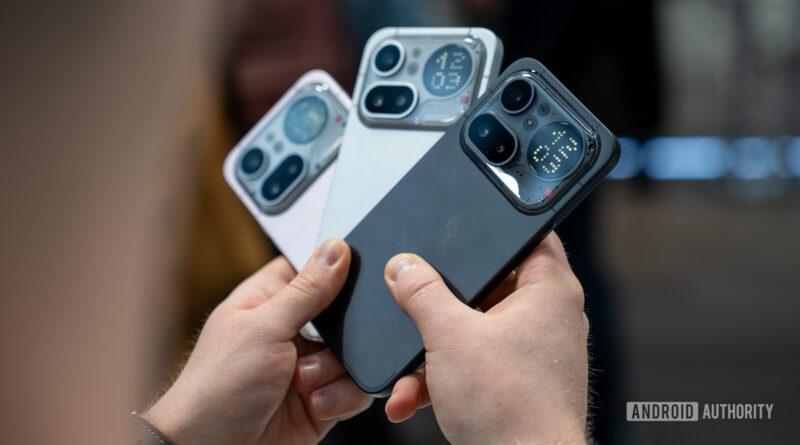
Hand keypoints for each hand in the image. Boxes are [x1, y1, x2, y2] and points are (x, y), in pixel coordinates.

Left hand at [143, 239, 371, 444]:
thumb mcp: (264, 327)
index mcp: (268, 300)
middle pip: (342, 314)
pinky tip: (314, 404)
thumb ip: (307, 290)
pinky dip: (341, 397)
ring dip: (335, 371)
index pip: (310, 268)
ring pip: (353, 354)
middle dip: (342, 334)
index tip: (350, 278)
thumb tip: (336, 249)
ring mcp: (307, 368)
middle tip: (319, 344)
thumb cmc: (216, 388)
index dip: (334, 271)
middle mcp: (289, 332)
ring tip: (304, 384)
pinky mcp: (322, 401)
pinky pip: (355, 389)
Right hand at [383, 233, 588, 444]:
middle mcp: (547, 317)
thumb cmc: (512, 409)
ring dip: (434, 349)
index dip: (494, 226)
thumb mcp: (450, 337)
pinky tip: (412, 396)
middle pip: (489, 285)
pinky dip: (444, 376)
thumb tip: (404, 267)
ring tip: (411, 368)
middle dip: (442, 304)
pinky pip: (476, 362)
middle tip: (419, 305)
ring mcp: (532, 351)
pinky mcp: (516, 381)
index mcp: (549, 290)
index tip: (462, 228)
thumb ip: (422, 294)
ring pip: (475, 329)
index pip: (530, 233)